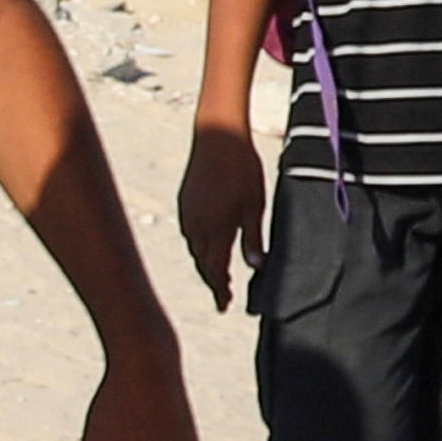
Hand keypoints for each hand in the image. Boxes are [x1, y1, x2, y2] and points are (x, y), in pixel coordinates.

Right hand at [175, 117, 266, 309]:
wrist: (217, 134)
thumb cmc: (241, 168)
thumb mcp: (255, 205)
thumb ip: (253, 238)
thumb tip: (256, 267)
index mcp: (214, 229)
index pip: (214, 269)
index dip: (220, 289)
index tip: (224, 305)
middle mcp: (195, 225)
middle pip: (202, 262)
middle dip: (213, 279)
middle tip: (224, 293)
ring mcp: (187, 212)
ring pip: (195, 247)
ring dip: (206, 262)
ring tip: (218, 272)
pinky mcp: (185, 201)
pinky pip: (190, 232)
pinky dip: (200, 244)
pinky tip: (209, 242)